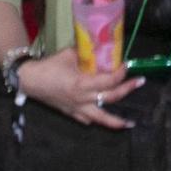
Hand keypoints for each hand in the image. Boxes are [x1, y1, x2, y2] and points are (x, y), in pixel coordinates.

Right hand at [15, 52, 141, 129]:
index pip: (108, 81)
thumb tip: (99, 46)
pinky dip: (98, 118)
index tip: (127, 65)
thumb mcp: (68, 54)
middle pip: (110, 97)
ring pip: (101, 118)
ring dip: (116, 121)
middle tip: (140, 82)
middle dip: (127, 90)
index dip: (120, 74)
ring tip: (130, 123)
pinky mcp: (72, 113)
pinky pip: (88, 119)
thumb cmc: (49, 66)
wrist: (30, 80)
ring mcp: (78, 109)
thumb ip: (85, 53)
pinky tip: (104, 118)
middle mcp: (83, 99)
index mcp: (82, 84)